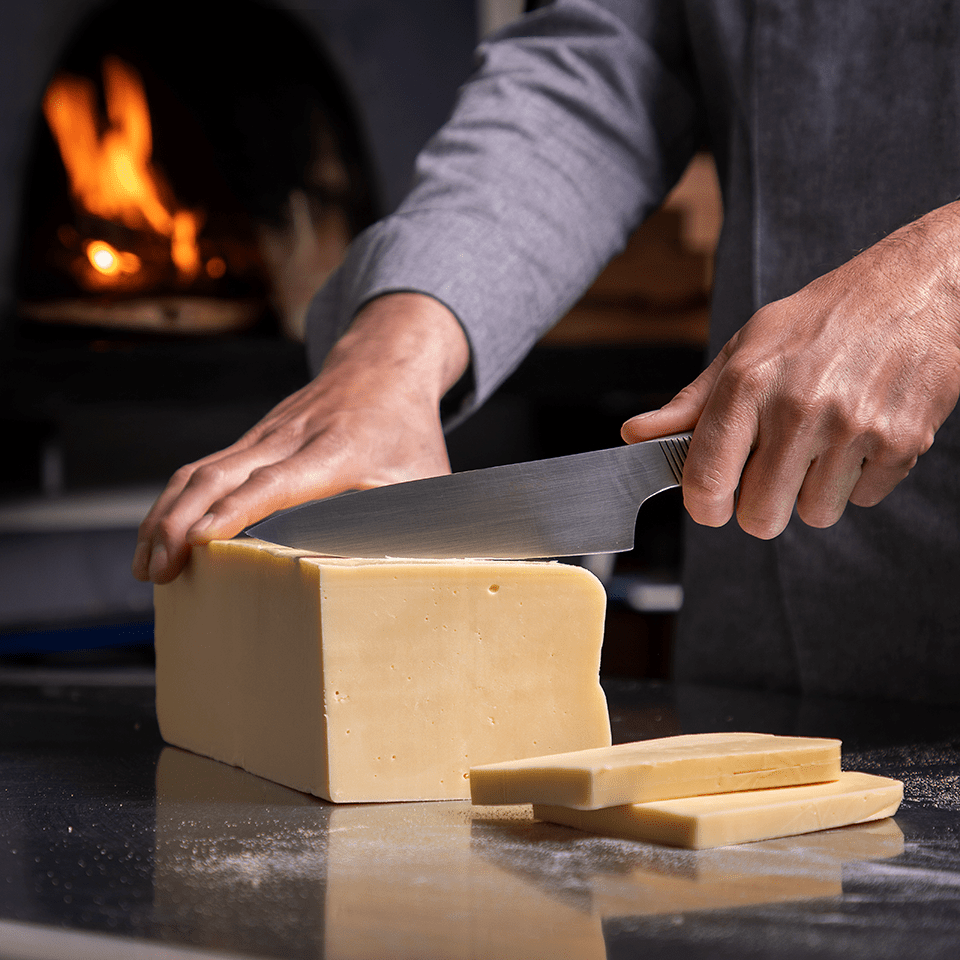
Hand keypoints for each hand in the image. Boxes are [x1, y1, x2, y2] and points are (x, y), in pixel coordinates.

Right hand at [132, 293, 470, 582]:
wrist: (383, 366)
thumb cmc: (408, 430)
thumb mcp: (426, 478)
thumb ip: (411, 523)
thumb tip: (404, 573)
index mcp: (336, 452)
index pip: (273, 483)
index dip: (233, 512)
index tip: (198, 544)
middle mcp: (290, 439)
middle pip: (219, 475)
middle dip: (178, 523)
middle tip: (156, 571)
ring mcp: (266, 435)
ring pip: (200, 470)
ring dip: (165, 514)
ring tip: (146, 562)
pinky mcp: (254, 439)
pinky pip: (204, 467)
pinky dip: (176, 501)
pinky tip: (162, 532)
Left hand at [622, 203, 959, 538]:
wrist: (916, 287)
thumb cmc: (821, 320)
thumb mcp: (746, 347)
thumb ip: (691, 403)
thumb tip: (636, 435)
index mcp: (749, 382)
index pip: (708, 480)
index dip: (705, 506)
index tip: (712, 505)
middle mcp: (799, 407)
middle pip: (761, 516)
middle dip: (762, 505)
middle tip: (773, 471)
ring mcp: (853, 427)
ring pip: (814, 514)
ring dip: (813, 492)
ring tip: (822, 442)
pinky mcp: (902, 442)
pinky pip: (864, 499)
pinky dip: (859, 479)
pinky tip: (859, 435)